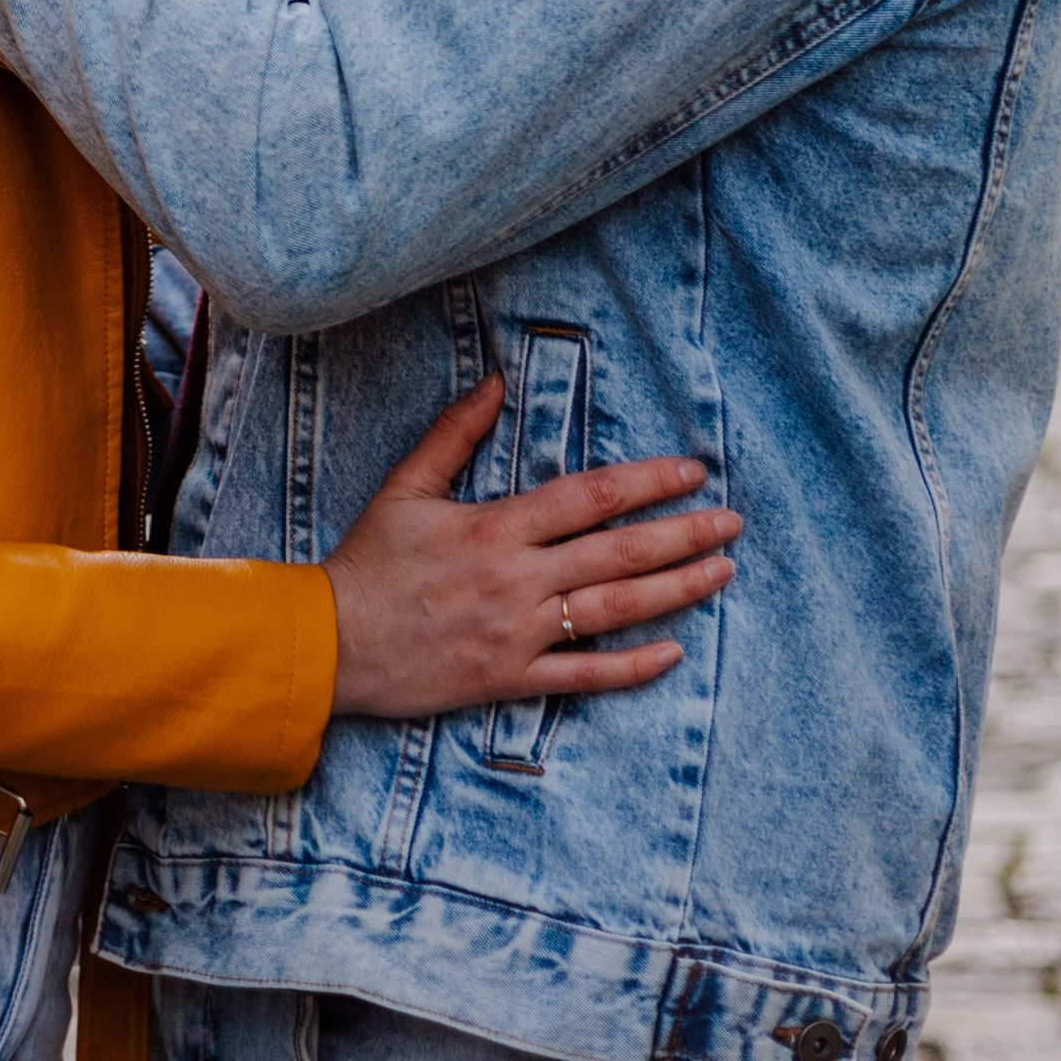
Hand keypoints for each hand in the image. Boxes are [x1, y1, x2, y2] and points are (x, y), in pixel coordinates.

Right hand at [322, 377, 738, 718]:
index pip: (588, 497)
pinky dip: (631, 666)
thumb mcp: (406, 488)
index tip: (692, 471)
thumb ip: (453, 434)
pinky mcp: (509, 679)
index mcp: (495, 528)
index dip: (646, 481)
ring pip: (614, 609)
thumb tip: (494, 382)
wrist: (328, 644)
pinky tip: (673, 652)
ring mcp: (517, 633)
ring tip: (721, 573)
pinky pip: (582, 675)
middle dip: (683, 535)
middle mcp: (517, 579)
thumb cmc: (367, 562)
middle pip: (618, 552)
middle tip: (732, 523)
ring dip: (676, 591)